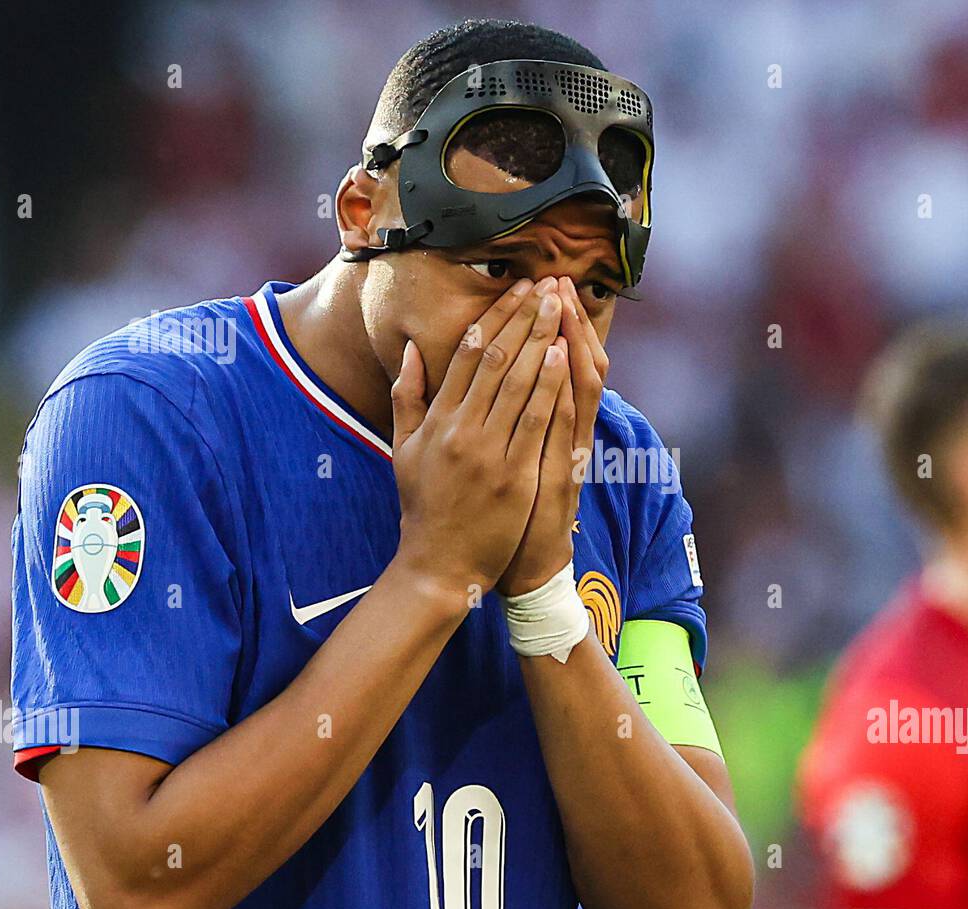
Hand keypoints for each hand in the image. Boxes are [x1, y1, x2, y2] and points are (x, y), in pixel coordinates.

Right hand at [391, 278, 568, 598]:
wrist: (438, 564)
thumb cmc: (423, 507)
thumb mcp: (404, 449)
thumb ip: (406, 396)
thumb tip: (413, 348)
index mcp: (436, 420)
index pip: (468, 354)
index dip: (495, 317)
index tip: (516, 290)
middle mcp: (461, 430)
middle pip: (497, 359)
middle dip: (524, 318)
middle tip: (545, 285)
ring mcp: (488, 452)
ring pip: (518, 383)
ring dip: (542, 339)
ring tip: (559, 306)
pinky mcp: (514, 475)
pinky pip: (535, 421)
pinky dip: (550, 386)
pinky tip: (563, 356)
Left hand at [496, 276, 606, 596]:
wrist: (528, 568)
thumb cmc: (510, 515)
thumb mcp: (510, 460)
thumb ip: (506, 418)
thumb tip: (490, 379)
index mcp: (547, 427)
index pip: (553, 363)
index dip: (549, 325)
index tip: (541, 286)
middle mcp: (564, 434)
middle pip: (570, 364)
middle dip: (562, 321)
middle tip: (557, 279)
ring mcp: (568, 452)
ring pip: (577, 386)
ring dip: (570, 341)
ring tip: (563, 302)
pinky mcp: (562, 473)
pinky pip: (567, 424)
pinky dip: (566, 390)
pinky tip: (563, 357)